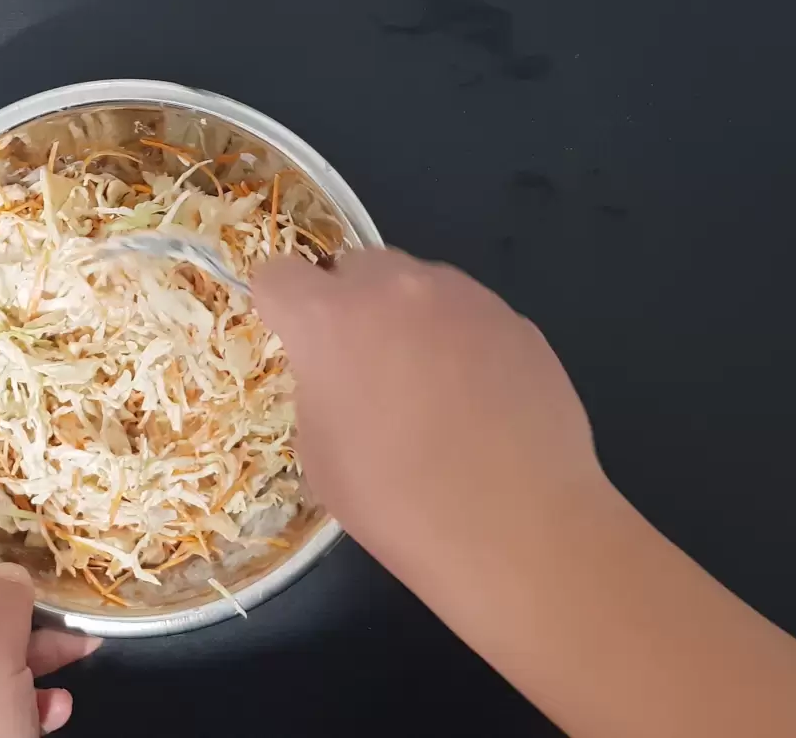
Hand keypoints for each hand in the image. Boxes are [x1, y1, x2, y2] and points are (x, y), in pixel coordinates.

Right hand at [253, 249, 608, 572]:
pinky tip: (477, 402)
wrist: (517, 528)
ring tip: (430, 390)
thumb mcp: (319, 453)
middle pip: (354, 267)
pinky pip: (468, 315)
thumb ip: (318, 387)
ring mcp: (466, 298)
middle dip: (348, 306)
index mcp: (332, 319)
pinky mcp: (517, 321)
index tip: (294, 342)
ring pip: (417, 286)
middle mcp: (398, 289)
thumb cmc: (397, 503)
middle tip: (363, 369)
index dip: (280, 308)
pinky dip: (460, 343)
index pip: (278, 274)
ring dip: (407, 319)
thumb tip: (341, 372)